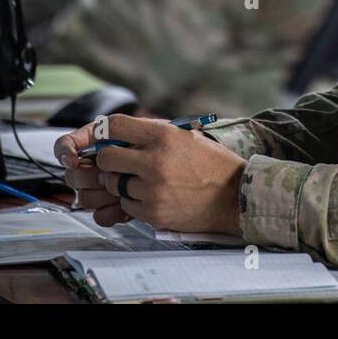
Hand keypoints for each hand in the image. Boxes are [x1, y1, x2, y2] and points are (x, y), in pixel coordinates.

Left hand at [55, 114, 245, 233]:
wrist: (235, 197)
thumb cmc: (212, 164)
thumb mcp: (186, 137)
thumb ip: (153, 134)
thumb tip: (119, 135)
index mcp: (164, 136)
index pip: (115, 125)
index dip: (102, 130)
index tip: (102, 137)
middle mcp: (155, 161)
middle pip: (106, 157)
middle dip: (109, 160)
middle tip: (119, 163)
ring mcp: (153, 189)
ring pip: (113, 184)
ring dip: (121, 183)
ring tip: (141, 181)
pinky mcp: (153, 212)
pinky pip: (126, 205)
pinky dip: (134, 201)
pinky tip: (152, 196)